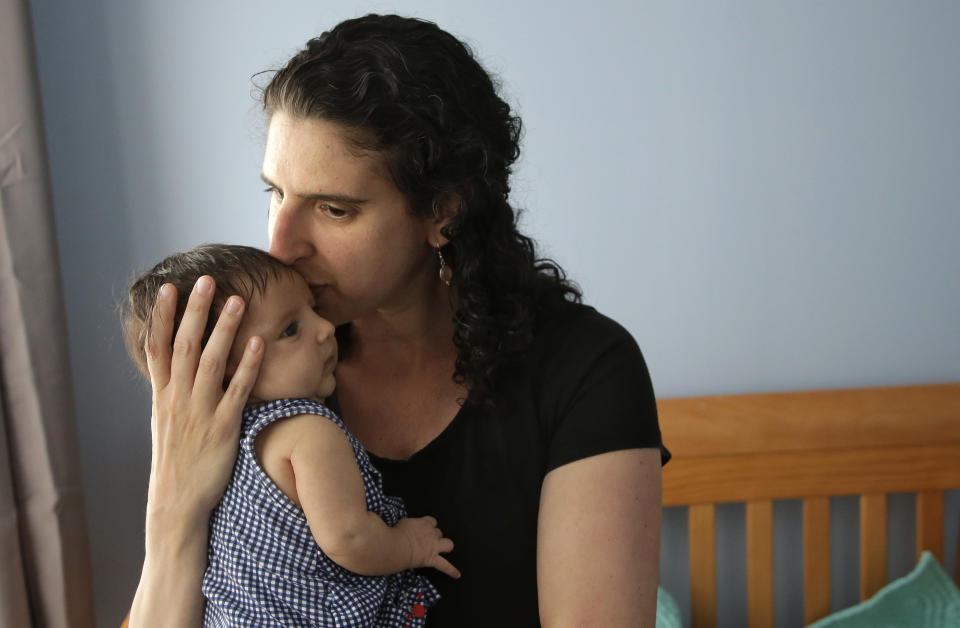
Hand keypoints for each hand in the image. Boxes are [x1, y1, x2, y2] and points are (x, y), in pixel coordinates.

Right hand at [144, 277, 263, 534]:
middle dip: (196, 311)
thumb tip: (178, 369)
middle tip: (207, 280)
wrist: (177, 503)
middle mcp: (178, 398)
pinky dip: (248, 365)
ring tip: (237, 300)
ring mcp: (200, 411)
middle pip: (185, 345)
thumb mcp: (167, 422)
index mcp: (162, 395)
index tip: (169, 288)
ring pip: (211, 361)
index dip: (161, 316)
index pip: (157, 347)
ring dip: (225, 329)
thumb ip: (173, 393)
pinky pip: (238, 390)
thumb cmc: (177, 461)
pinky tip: (260, 343)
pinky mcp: (224, 427)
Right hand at [396, 516, 460, 578]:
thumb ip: (409, 524)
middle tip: (428, 540)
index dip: (429, 525)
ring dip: (446, 546)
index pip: (432, 521)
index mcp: (424, 523)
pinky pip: (445, 566)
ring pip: (448, 544)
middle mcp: (431, 534)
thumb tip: (406, 526)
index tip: (426, 527)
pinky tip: (457, 574)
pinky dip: (451, 570)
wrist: (397, 546)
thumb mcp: (402, 522)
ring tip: (444, 549)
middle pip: (439, 532)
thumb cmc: (396, 534)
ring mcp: (433, 547)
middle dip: (435, 536)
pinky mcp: (432, 559)